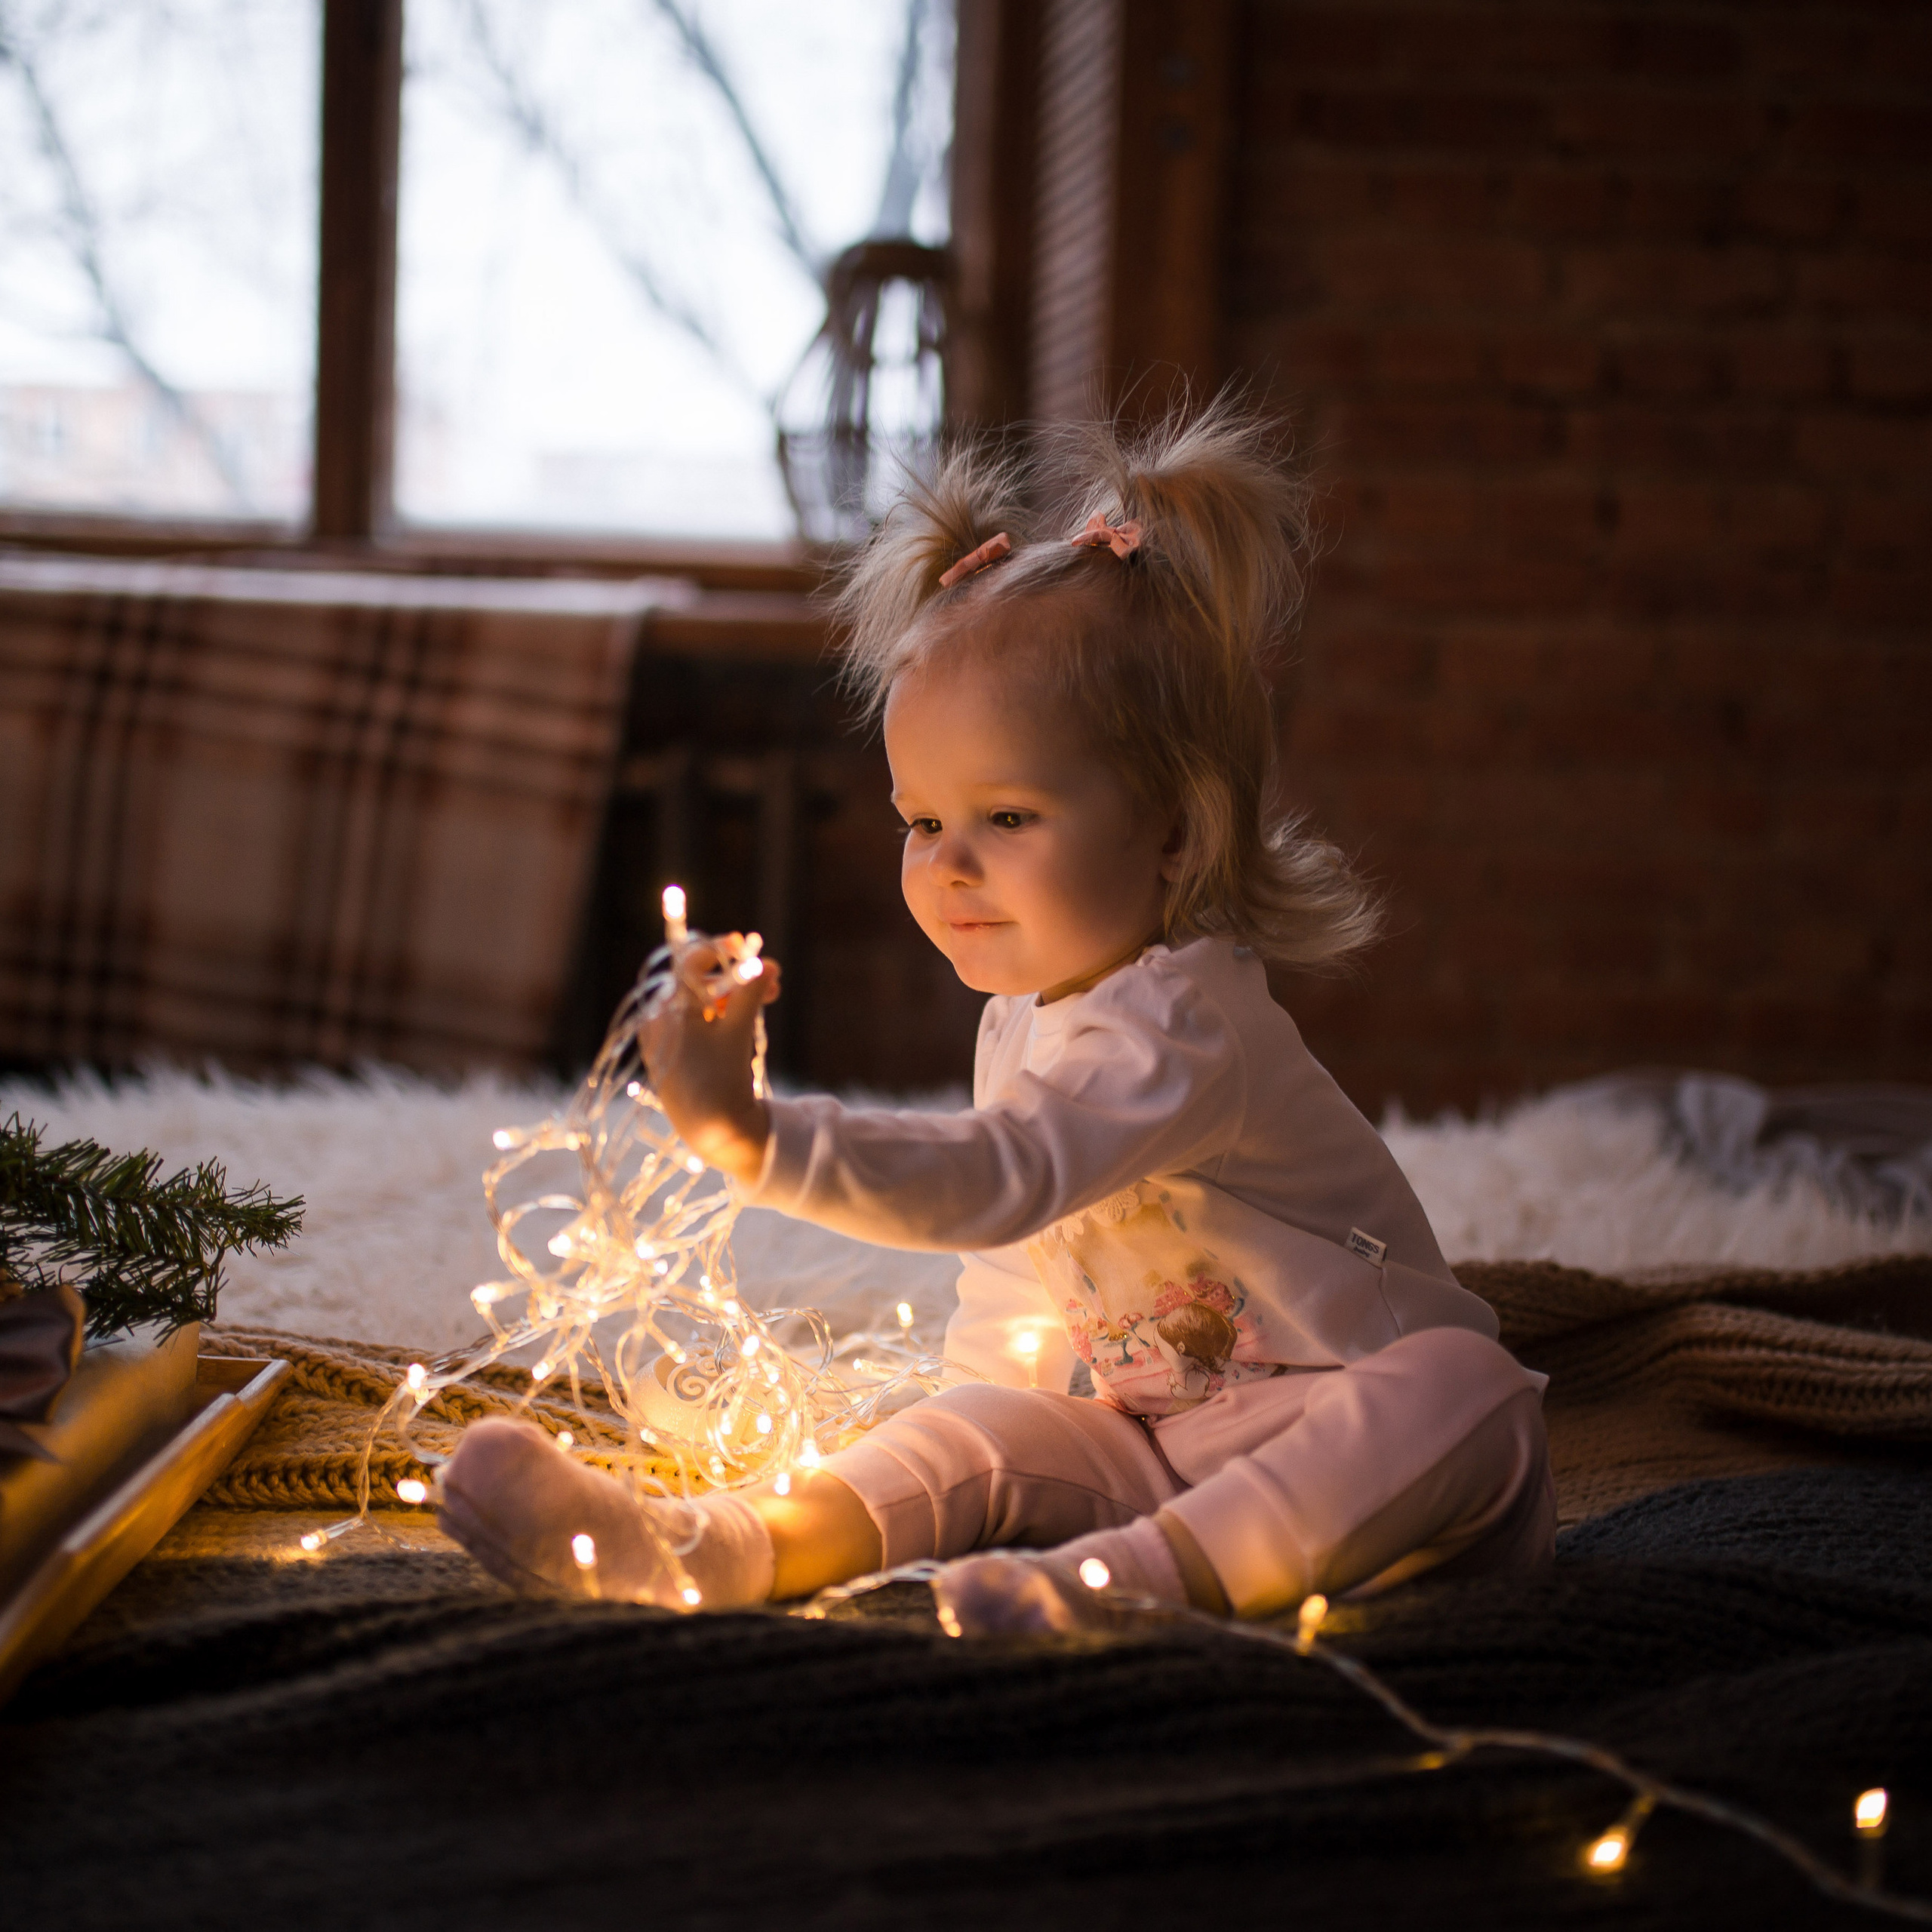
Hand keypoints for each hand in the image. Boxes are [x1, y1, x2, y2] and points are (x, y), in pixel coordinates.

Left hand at [639, 936, 780, 1184]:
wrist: (711, 1131)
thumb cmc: (721, 1078)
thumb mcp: (738, 1030)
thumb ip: (750, 992)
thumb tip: (765, 963)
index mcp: (667, 1009)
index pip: (690, 963)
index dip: (719, 949)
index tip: (745, 944)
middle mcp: (659, 1019)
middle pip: (699, 982)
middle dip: (737, 977)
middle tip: (774, 979)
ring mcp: (666, 1037)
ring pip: (702, 1002)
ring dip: (736, 995)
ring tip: (770, 997)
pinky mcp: (675, 1054)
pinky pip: (698, 1022)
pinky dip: (723, 1014)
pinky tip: (746, 1018)